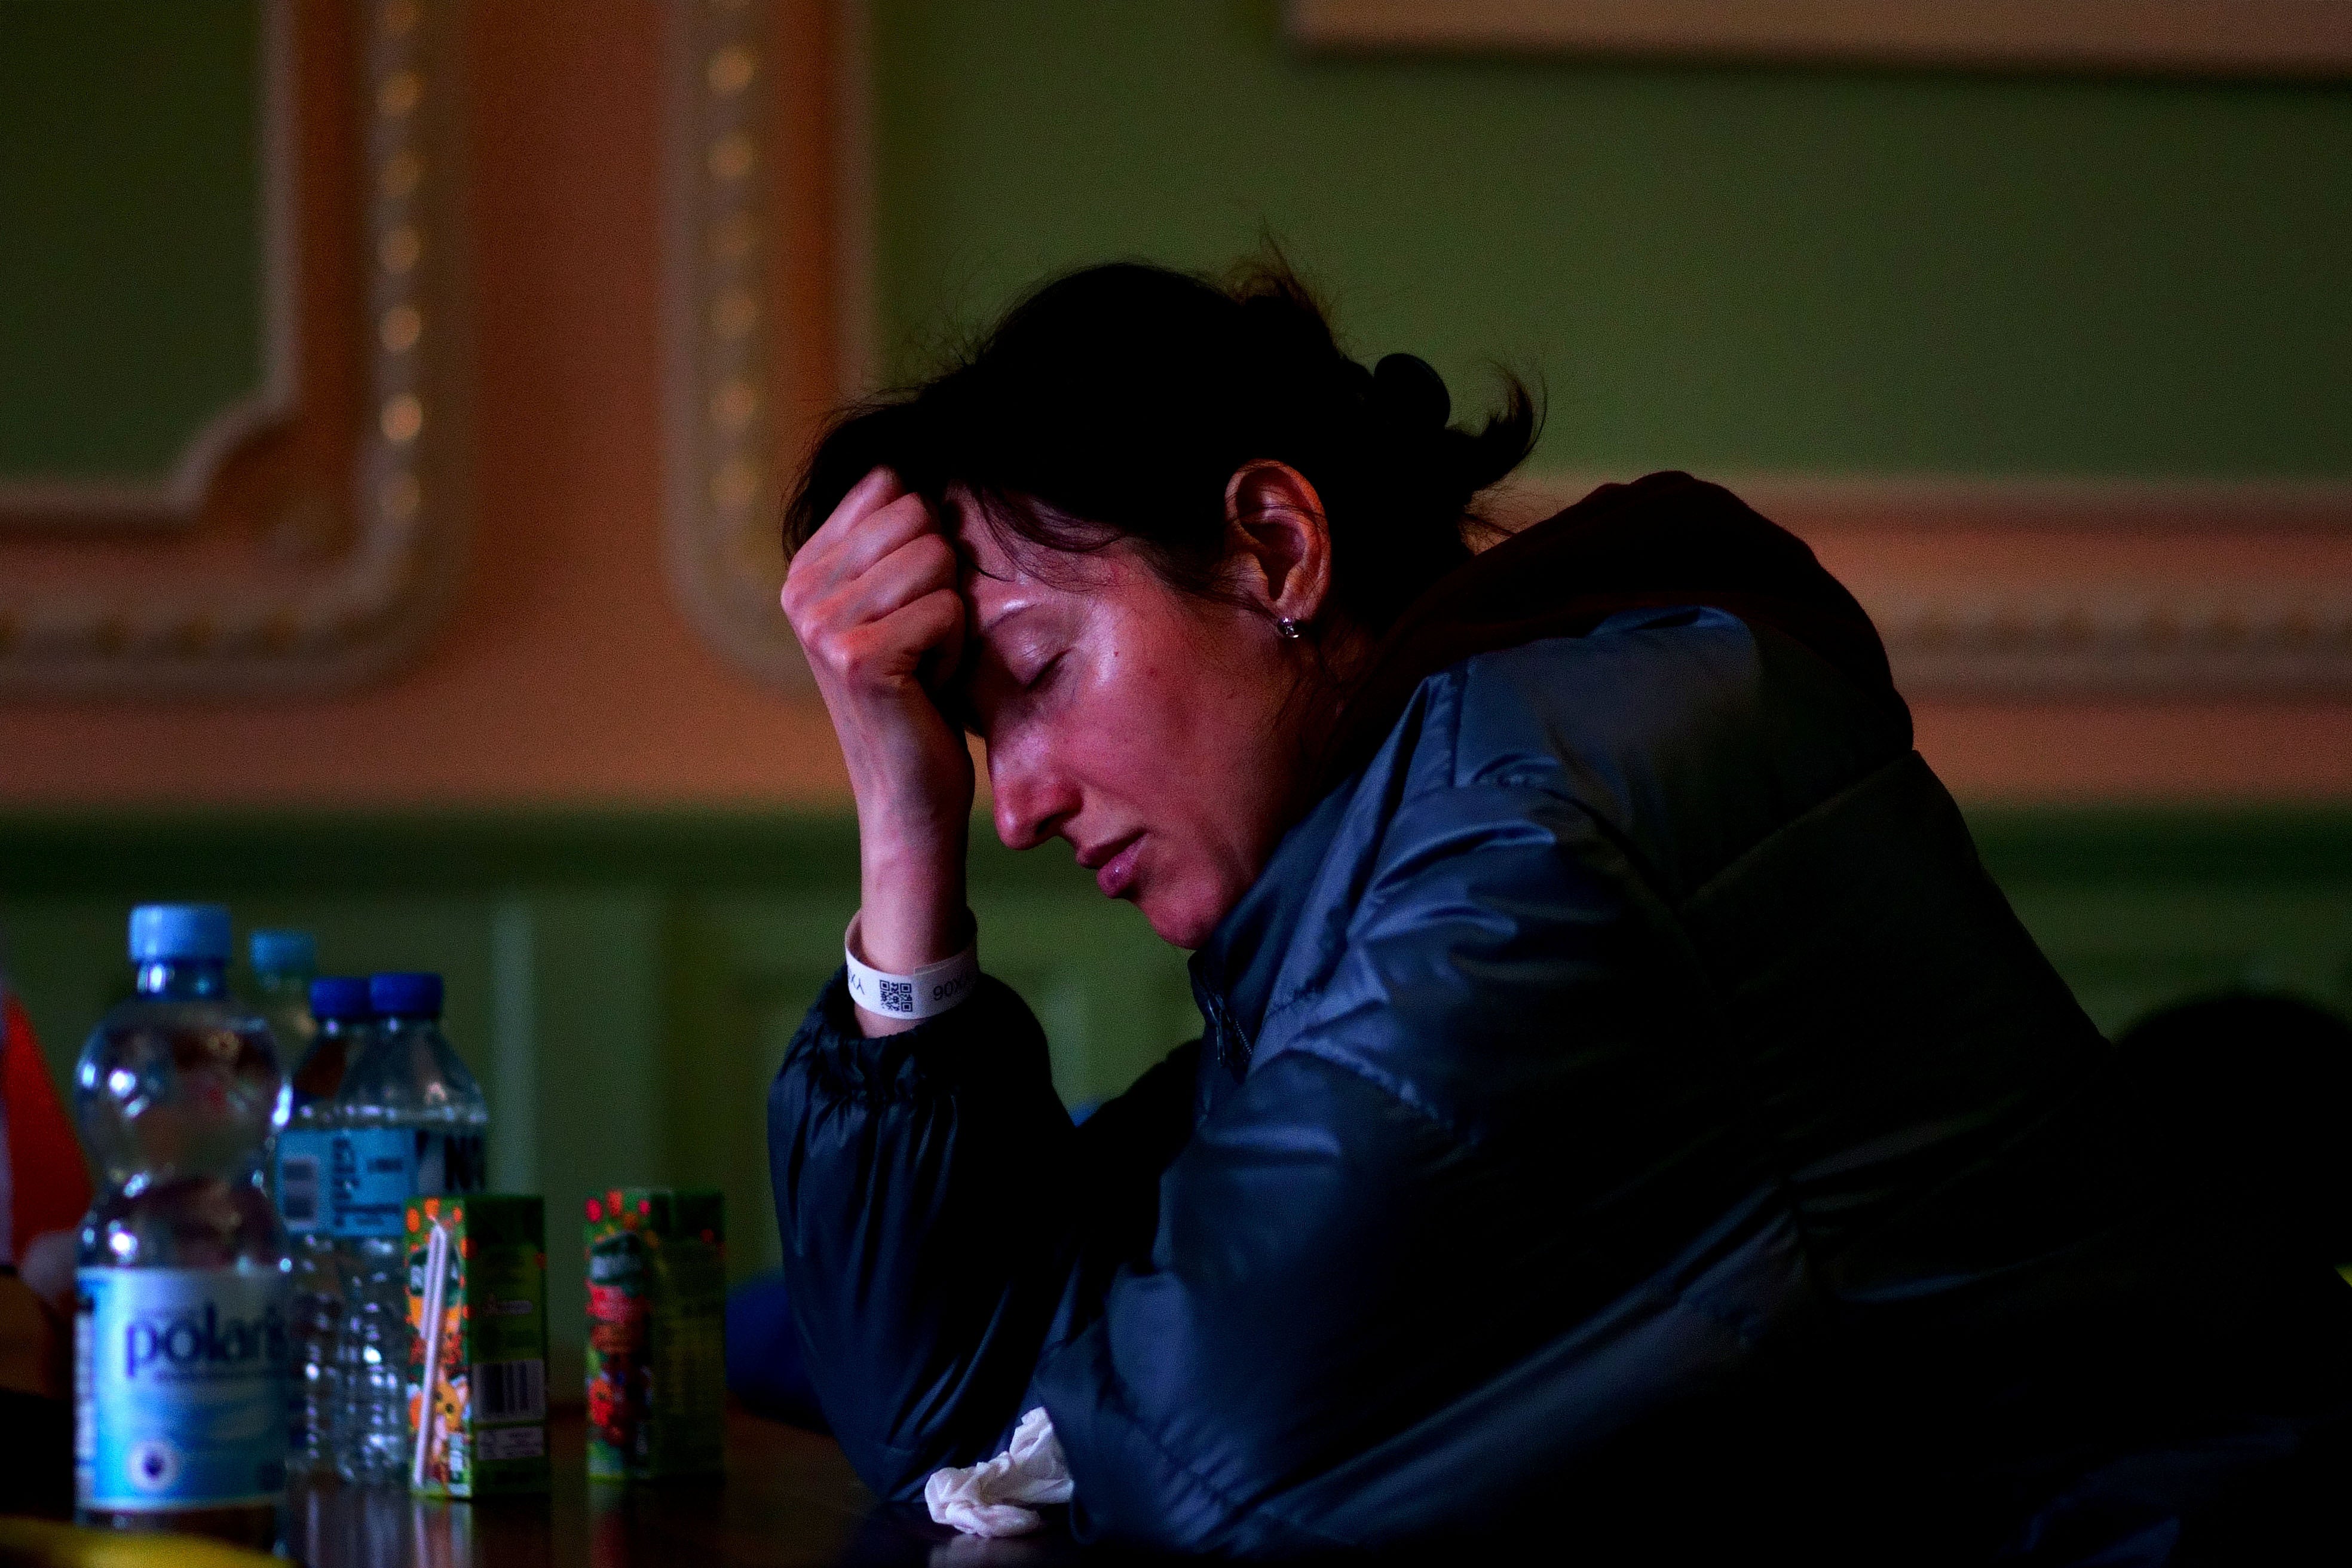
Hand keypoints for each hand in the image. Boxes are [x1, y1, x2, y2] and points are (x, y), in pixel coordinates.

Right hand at [781, 468, 973, 1031]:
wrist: (909, 797)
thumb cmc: (920, 698)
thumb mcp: (899, 605)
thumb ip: (890, 540)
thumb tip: (897, 468)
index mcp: (804, 568)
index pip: (891, 488)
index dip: (926, 547)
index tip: (907, 610)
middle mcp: (800, 591)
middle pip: (918, 517)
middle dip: (941, 580)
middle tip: (920, 643)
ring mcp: (821, 625)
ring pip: (936, 560)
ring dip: (950, 617)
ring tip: (922, 665)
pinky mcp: (858, 659)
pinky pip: (946, 610)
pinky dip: (954, 651)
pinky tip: (926, 689)